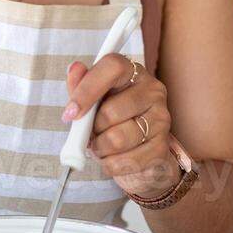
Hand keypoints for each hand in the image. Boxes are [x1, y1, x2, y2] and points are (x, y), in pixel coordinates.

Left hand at [63, 54, 181, 199]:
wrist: (140, 148)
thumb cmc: (113, 117)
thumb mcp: (93, 97)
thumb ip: (81, 84)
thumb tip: (74, 69)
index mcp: (133, 72)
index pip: (112, 68)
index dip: (87, 90)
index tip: (70, 113)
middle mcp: (153, 91)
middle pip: (111, 112)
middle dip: (92, 130)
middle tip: (92, 133)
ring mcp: (161, 119)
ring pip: (117, 140)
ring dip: (100, 148)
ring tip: (102, 145)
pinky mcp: (162, 146)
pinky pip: (125, 161)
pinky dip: (111, 164)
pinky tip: (114, 157)